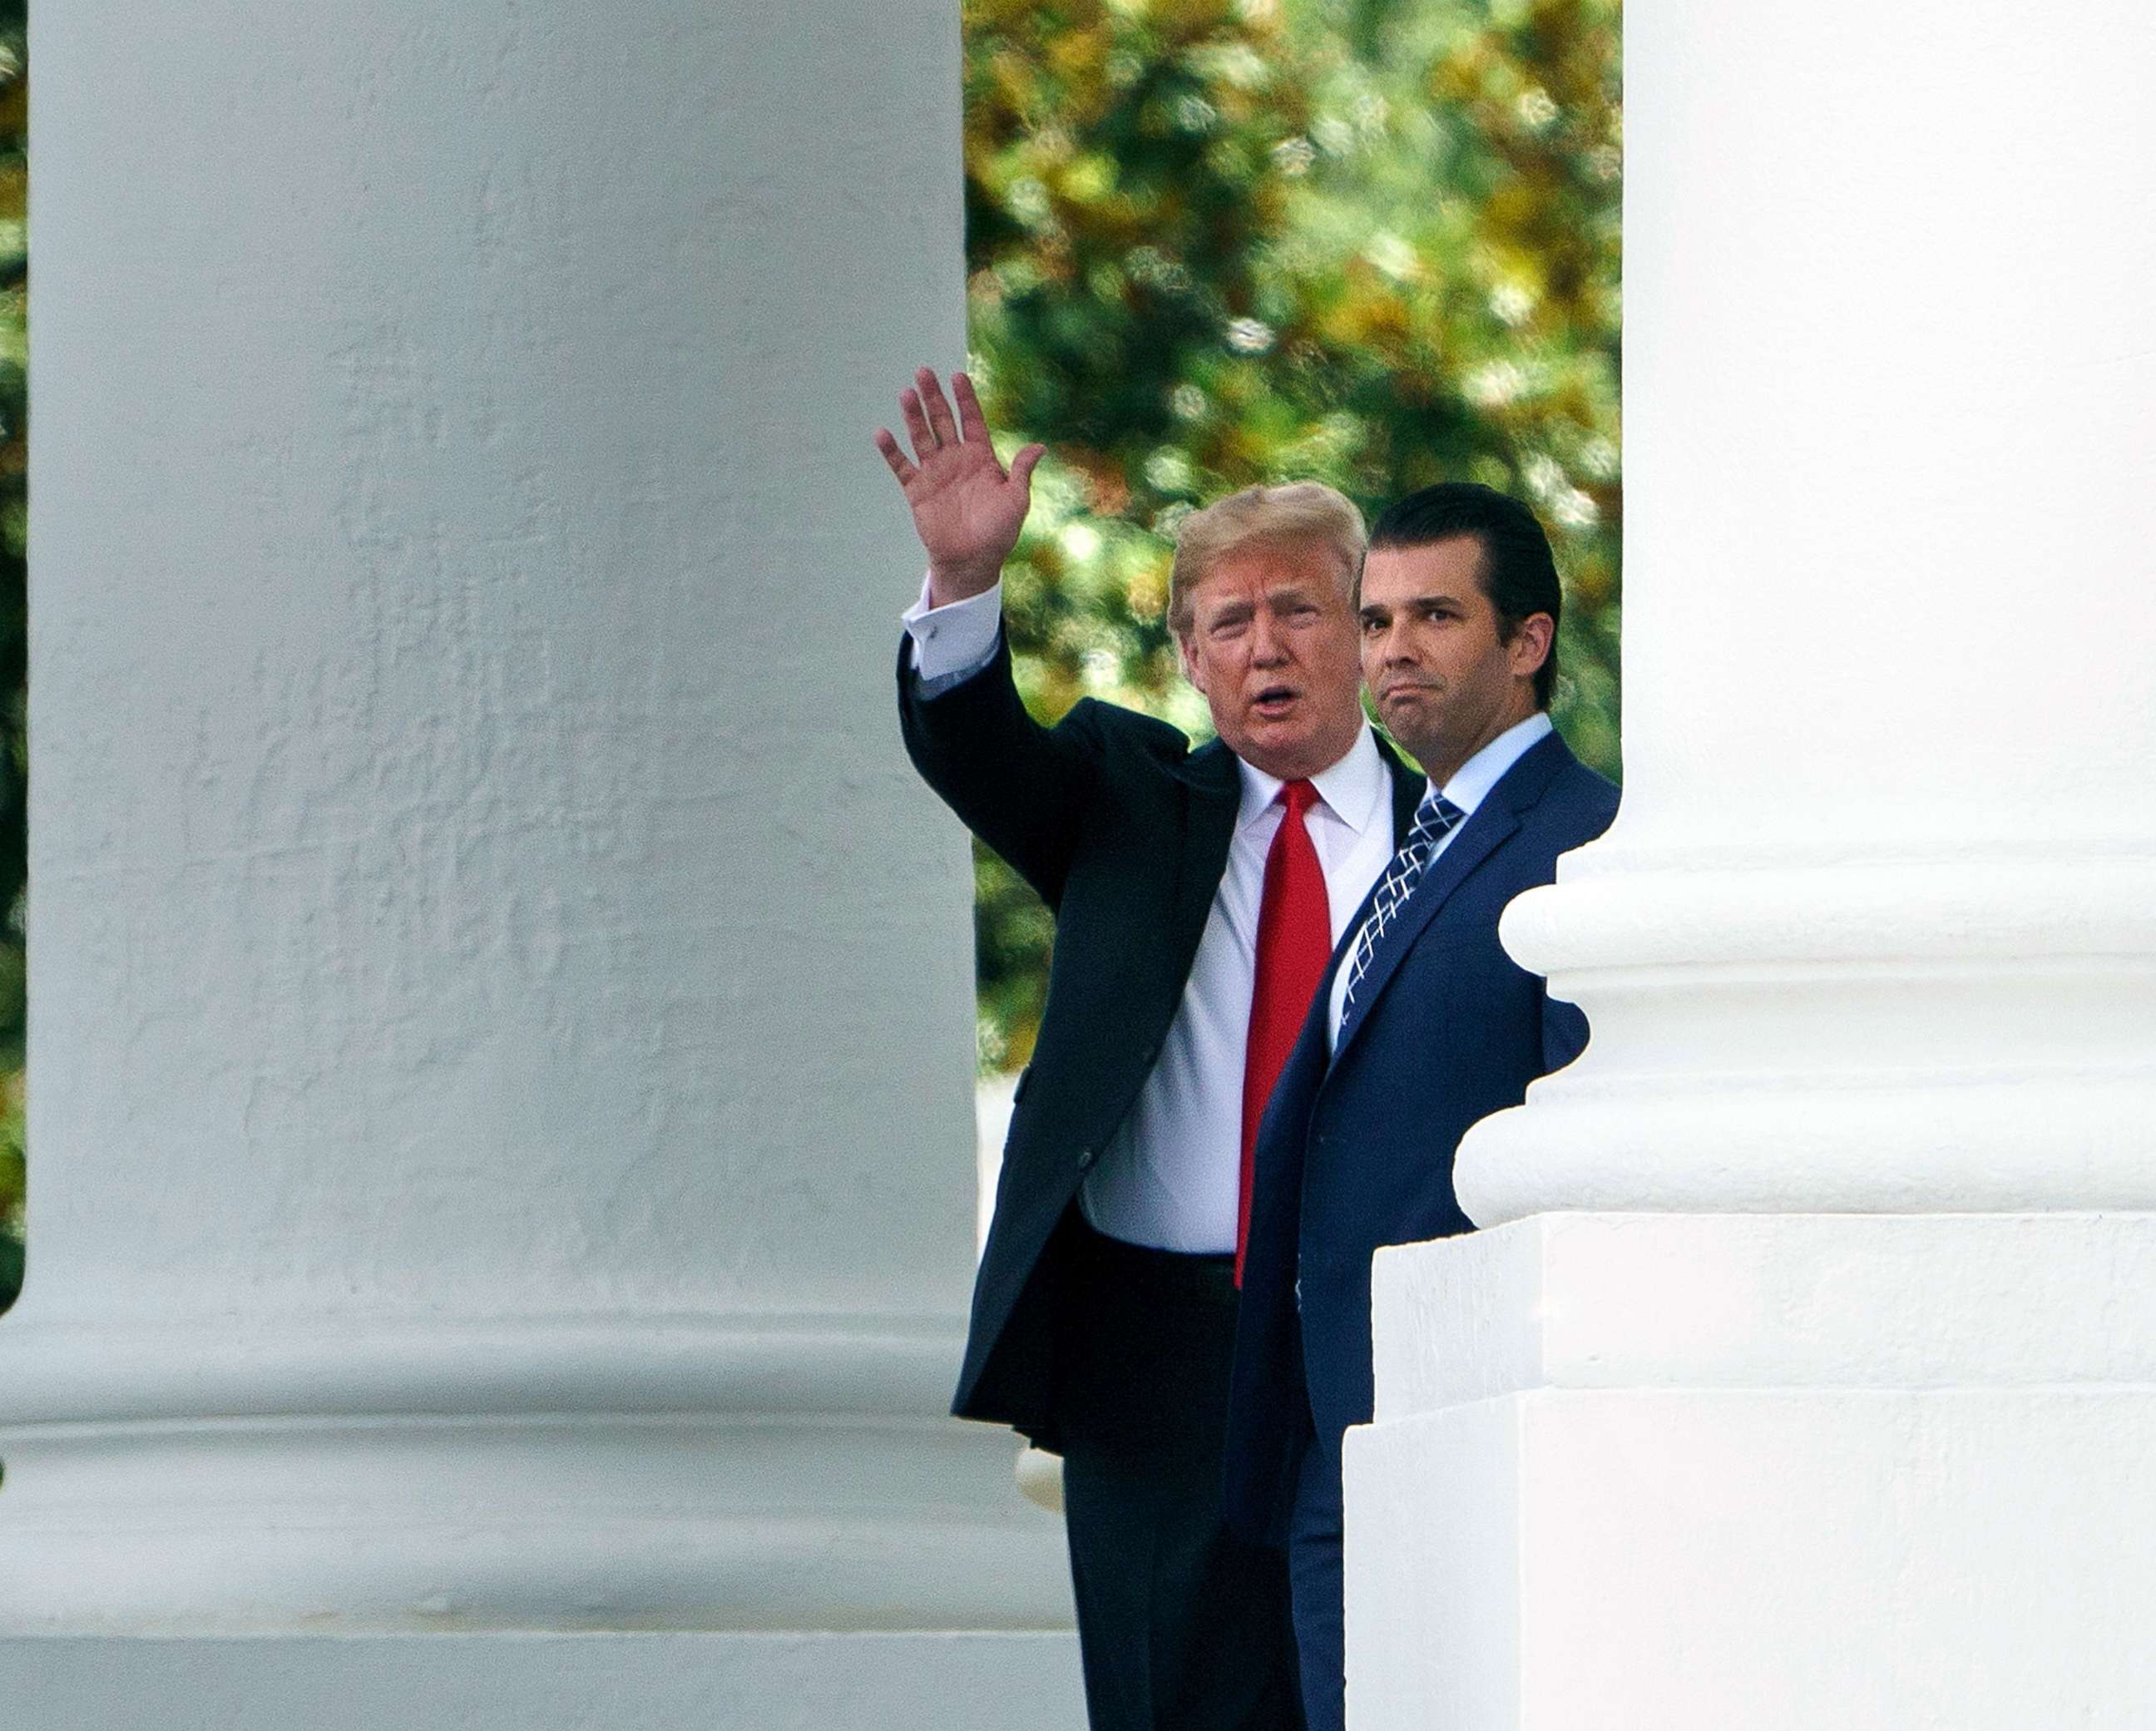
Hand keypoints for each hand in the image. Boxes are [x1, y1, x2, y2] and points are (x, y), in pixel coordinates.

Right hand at [874, 368, 1044, 605]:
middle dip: (934, 398)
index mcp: (981, 457)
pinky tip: (883, 433)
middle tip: (924, 372)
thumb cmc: (999, 532)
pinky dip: (892, 451)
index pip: (971, 420)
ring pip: (922, 437)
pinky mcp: (917, 490)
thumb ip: (1022, 471)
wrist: (973, 561)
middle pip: (942, 421)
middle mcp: (956, 459)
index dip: (965, 399)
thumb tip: (1040, 446)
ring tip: (906, 394)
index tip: (958, 376)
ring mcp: (935, 473)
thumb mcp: (1017, 500)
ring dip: (913, 416)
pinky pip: (902, 467)